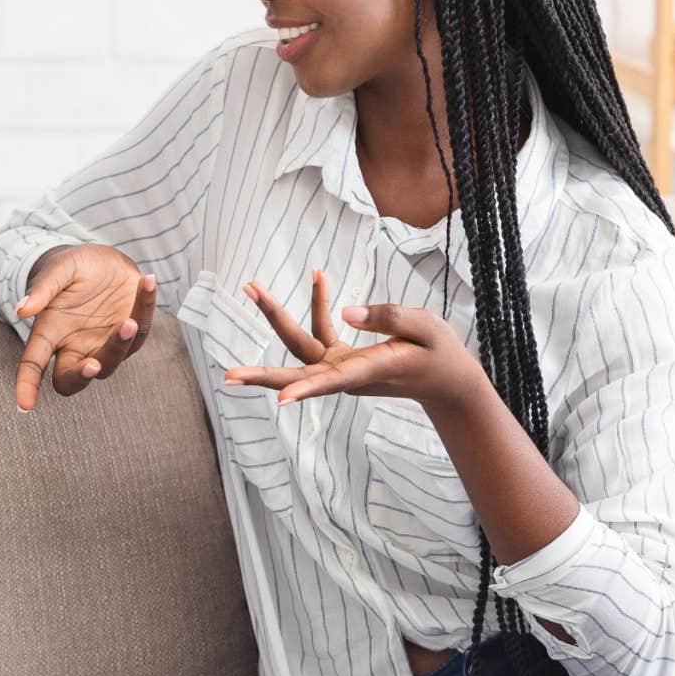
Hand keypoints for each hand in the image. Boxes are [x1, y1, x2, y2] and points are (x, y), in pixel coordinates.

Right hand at [12, 244, 156, 411]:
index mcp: (49, 332)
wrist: (106, 261)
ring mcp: (104, 344)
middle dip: (81, 377)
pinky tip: (147, 282)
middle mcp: (75, 346)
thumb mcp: (59, 269)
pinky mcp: (133, 335)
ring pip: (110, 362)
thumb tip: (22, 310)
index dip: (27, 386)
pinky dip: (146, 307)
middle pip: (71, 380)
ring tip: (128, 321)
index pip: (33, 365)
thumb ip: (43, 289)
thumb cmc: (74, 267)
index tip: (25, 406)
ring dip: (119, 345)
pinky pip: (141, 331)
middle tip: (91, 365)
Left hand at [222, 268, 485, 409]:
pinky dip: (318, 304)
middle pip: (296, 371)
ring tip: (251, 287)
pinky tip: (319, 276)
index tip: (279, 400)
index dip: (304, 389)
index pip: (330, 381)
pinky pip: (321, 330)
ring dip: (276, 316)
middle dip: (261, 374)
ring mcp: (342, 367)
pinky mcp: (343, 358)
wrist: (447, 381)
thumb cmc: (440, 353)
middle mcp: (347, 374)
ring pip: (300, 346)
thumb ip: (388, 316)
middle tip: (227, 376)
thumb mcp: (425, 327)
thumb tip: (346, 310)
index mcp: (368, 371)